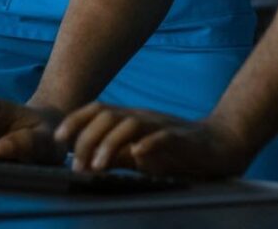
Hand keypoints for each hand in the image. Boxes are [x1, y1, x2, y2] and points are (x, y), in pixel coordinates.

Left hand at [55, 103, 249, 178]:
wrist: (219, 145)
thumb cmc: (177, 152)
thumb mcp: (140, 154)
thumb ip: (116, 155)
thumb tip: (86, 161)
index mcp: (132, 119)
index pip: (98, 110)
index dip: (76, 121)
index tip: (58, 141)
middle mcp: (144, 118)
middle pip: (108, 115)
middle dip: (87, 138)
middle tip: (79, 166)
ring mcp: (162, 126)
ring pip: (131, 124)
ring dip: (110, 143)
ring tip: (98, 166)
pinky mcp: (182, 138)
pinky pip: (163, 138)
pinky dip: (149, 144)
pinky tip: (138, 154)